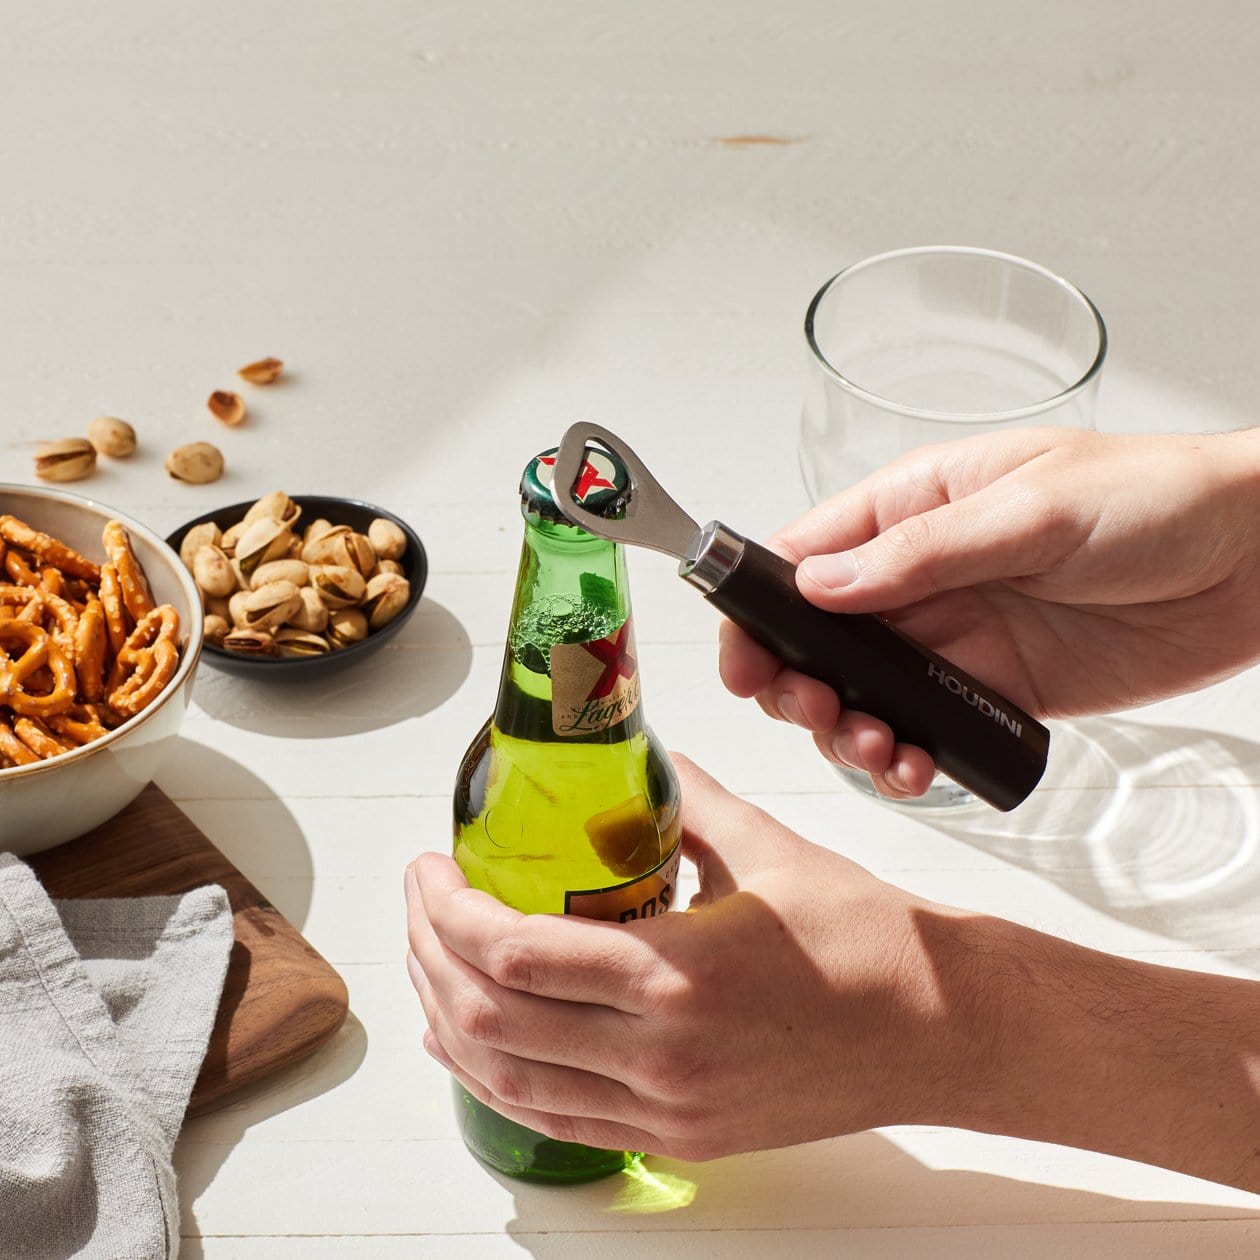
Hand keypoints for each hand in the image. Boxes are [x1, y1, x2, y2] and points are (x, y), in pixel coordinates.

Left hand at [408, 753, 1259, 1188]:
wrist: (940, 1030)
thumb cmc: (867, 941)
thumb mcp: (767, 850)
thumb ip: (685, 800)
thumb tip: (637, 758)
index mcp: (677, 974)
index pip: (513, 953)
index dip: (445, 911)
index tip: (429, 869)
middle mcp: (660, 1054)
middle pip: (490, 1018)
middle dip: (427, 955)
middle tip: (419, 901)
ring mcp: (666, 1108)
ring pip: (508, 1079)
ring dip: (447, 1018)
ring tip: (426, 963)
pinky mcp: (680, 1137)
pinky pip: (556, 1119)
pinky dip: (494, 1078)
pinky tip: (467, 1045)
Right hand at [720, 426, 1259, 797]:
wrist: (1255, 559)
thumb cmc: (1154, 498)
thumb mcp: (1031, 508)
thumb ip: (923, 551)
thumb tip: (822, 584)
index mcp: (915, 508)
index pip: (806, 556)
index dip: (760, 608)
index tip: (745, 657)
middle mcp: (921, 577)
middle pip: (818, 638)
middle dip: (796, 682)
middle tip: (815, 709)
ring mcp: (955, 638)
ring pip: (864, 695)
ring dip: (849, 730)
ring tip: (878, 748)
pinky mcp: (995, 691)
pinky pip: (927, 731)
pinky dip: (908, 759)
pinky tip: (916, 769)